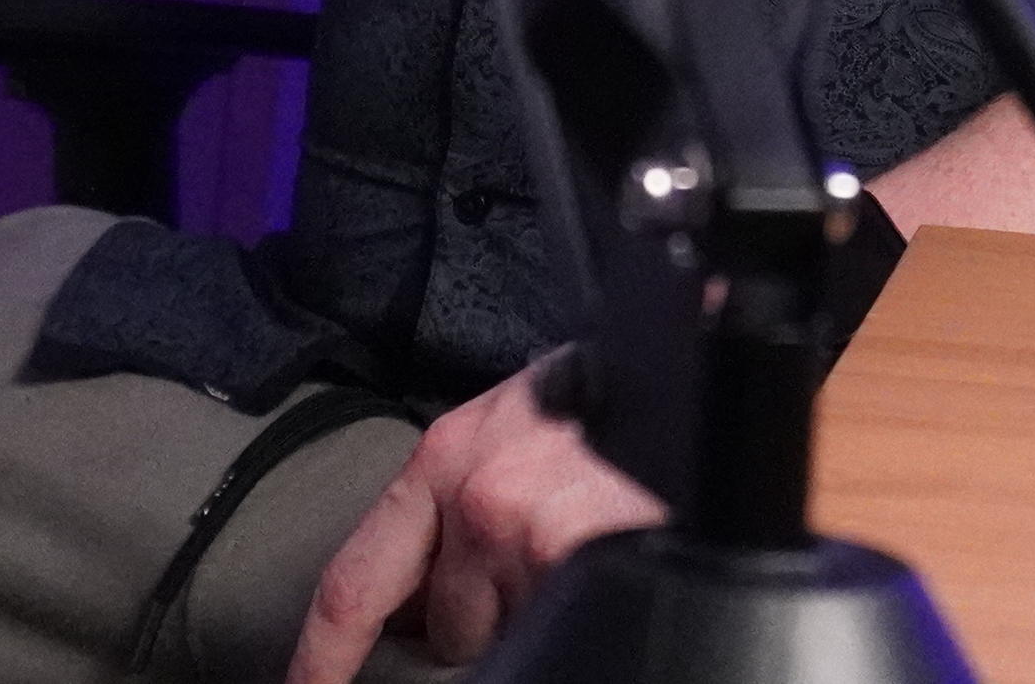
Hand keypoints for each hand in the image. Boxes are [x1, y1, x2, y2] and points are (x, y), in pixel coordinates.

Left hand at [285, 354, 661, 681]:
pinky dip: (574, 606)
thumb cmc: (626, 414)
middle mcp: (468, 483)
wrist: (710, 381)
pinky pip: (545, 626)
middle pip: (441, 622)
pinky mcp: (560, 544)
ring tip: (590, 553)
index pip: (357, 576)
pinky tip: (607, 563)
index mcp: (450, 452)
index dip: (325, 652)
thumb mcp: (527, 440)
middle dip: (484, 623)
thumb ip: (469, 503)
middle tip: (544, 578)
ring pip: (499, 633)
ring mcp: (511, 517)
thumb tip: (431, 594)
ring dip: (536, 611)